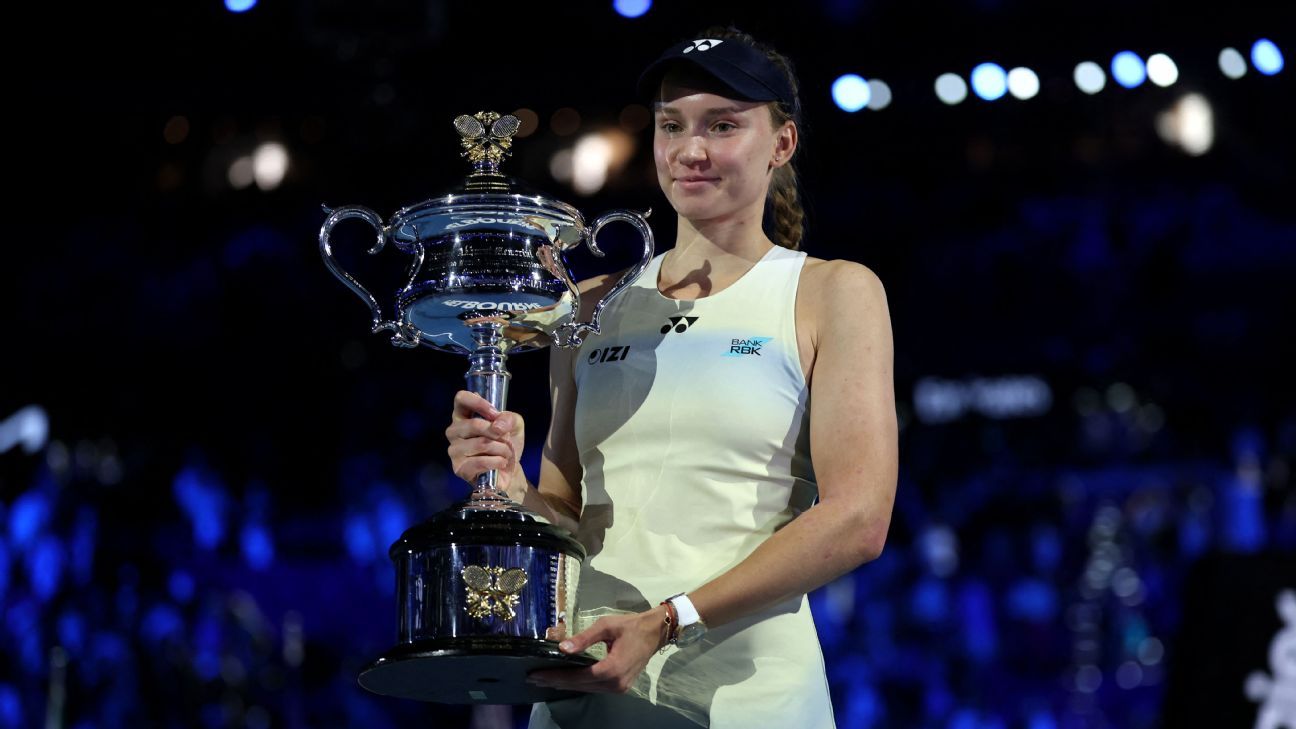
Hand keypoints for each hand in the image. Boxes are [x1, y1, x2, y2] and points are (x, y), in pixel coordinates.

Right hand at [445, 390, 525, 493]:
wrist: (509, 470)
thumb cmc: (507, 443)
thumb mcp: (515, 424)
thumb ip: (509, 418)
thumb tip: (496, 426)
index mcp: (463, 415)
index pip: (461, 399)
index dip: (478, 403)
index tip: (495, 414)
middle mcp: (454, 431)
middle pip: (473, 424)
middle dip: (497, 433)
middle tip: (506, 440)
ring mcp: (454, 450)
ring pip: (481, 444)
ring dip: (501, 449)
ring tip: (505, 453)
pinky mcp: (459, 468)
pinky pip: (481, 462)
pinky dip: (497, 462)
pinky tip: (500, 463)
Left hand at [527, 606, 669, 693]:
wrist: (655, 632)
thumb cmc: (631, 626)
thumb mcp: (606, 626)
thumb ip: (584, 638)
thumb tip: (562, 648)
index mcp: (612, 669)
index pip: (577, 676)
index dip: (555, 676)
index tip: (536, 675)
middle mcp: (615, 684)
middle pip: (579, 686)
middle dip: (555, 682)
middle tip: (533, 679)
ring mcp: (619, 688)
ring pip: (586, 689)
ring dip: (565, 685)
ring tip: (544, 680)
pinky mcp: (620, 687)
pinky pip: (594, 688)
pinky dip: (578, 684)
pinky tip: (565, 681)